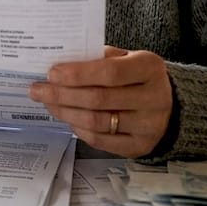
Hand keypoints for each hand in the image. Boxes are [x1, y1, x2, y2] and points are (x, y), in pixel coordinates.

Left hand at [27, 46, 172, 156]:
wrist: (169, 105)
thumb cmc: (136, 76)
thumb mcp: (125, 58)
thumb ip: (98, 59)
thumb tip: (60, 64)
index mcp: (150, 68)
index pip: (109, 72)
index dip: (77, 74)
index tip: (51, 73)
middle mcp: (155, 98)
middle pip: (99, 99)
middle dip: (62, 94)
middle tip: (37, 89)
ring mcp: (149, 126)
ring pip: (96, 122)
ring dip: (65, 112)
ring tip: (47, 102)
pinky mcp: (140, 146)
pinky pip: (100, 140)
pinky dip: (78, 128)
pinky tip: (66, 117)